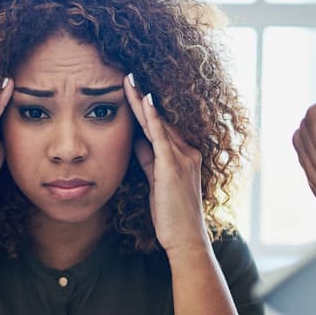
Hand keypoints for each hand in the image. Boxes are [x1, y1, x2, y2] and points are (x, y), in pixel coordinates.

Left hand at [124, 74, 206, 253]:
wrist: (185, 239)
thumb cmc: (171, 216)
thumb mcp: (157, 182)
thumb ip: (150, 160)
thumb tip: (137, 142)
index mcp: (184, 156)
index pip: (160, 126)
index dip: (145, 108)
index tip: (132, 90)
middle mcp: (187, 152)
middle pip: (160, 119)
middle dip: (142, 98)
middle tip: (127, 75)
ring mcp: (183, 158)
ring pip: (159, 123)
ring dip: (142, 101)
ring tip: (129, 81)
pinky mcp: (173, 166)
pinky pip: (161, 136)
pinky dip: (152, 118)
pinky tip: (144, 101)